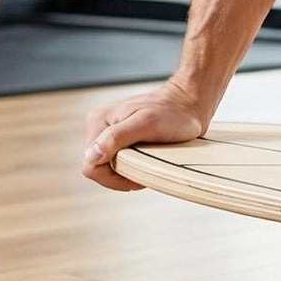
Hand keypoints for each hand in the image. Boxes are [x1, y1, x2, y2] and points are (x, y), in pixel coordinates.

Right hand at [81, 80, 207, 191]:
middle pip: (97, 166)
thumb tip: (92, 155)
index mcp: (98, 121)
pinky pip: (116, 159)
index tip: (137, 176)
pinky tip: (146, 157)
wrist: (190, 101)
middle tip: (146, 166)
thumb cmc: (174, 112)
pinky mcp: (119, 136)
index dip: (112, 179)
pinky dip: (130, 164)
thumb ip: (116, 138)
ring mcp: (108, 131)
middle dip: (120, 174)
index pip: (91, 166)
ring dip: (126, 169)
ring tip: (148, 160)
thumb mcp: (147, 124)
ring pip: (107, 165)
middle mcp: (99, 125)